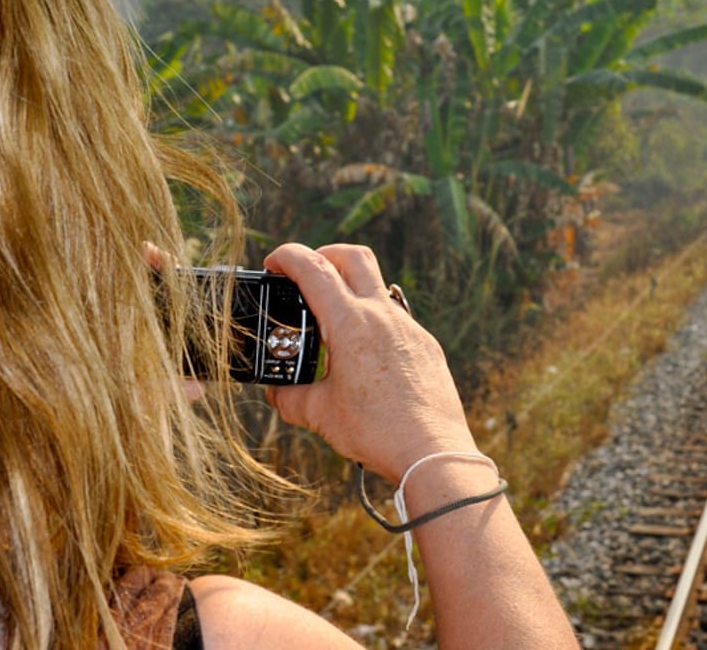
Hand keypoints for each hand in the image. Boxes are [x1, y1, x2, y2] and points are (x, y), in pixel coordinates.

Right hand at [262, 243, 477, 483]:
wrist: (433, 452)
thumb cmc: (377, 432)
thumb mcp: (321, 415)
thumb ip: (290, 398)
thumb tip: (275, 393)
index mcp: (351, 323)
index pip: (314, 269)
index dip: (287, 256)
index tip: (273, 262)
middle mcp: (382, 315)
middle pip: (353, 255)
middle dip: (324, 253)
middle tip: (305, 275)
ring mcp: (408, 327)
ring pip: (377, 286)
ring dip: (351, 289)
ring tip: (331, 323)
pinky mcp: (426, 344)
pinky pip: (394, 318)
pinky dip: (372, 322)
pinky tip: (363, 355)